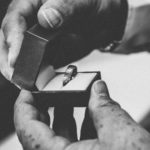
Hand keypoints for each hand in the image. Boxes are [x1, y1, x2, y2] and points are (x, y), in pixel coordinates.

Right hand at [0, 0, 126, 79]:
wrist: (105, 19)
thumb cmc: (95, 5)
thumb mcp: (83, 1)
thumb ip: (65, 7)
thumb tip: (46, 18)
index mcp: (36, 2)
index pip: (16, 18)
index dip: (13, 39)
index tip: (15, 59)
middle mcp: (34, 19)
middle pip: (11, 38)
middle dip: (9, 58)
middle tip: (14, 75)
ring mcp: (40, 37)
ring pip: (21, 52)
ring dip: (19, 68)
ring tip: (22, 82)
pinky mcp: (48, 49)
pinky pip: (36, 60)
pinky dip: (34, 71)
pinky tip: (35, 80)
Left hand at [14, 80, 149, 149]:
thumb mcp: (121, 135)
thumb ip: (105, 107)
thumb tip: (99, 88)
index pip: (26, 128)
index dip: (24, 105)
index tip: (29, 89)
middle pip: (42, 130)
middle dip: (48, 105)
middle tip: (52, 89)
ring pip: (59, 135)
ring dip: (66, 113)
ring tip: (72, 95)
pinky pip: (73, 141)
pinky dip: (80, 124)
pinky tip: (89, 111)